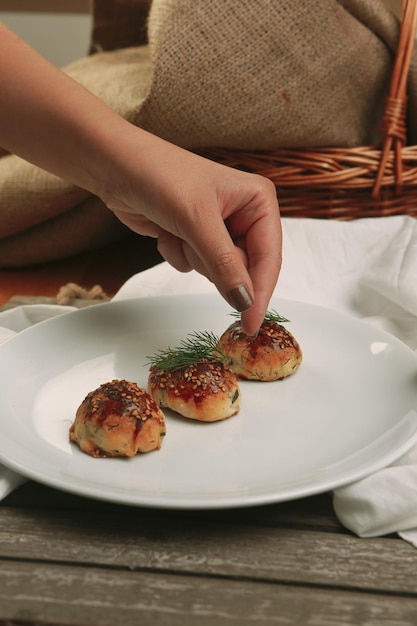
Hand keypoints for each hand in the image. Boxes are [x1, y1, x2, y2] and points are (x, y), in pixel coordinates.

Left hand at [101, 131, 281, 335]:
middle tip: (192, 240)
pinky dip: (177, 254)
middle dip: (213, 263)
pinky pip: (194, 266)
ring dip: (192, 256)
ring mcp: (218, 228)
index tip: (250, 324)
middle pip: (244, 268)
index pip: (269, 258)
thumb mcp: (197, 221)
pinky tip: (166, 231)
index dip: (260, 293)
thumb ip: (225, 265)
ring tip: (177, 228)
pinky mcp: (195, 237)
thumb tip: (246, 302)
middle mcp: (243, 214)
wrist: (116, 167)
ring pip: (217, 271)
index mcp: (258, 201)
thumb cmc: (161, 177)